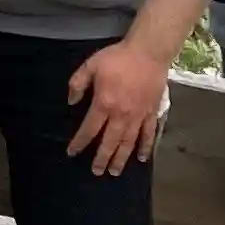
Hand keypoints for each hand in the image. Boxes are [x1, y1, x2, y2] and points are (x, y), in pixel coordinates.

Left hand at [65, 38, 169, 173]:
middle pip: (110, 142)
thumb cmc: (118, 58)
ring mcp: (139, 116)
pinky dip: (145, 147)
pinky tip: (142, 158)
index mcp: (104, 103)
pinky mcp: (152, 113)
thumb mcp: (90, 65)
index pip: (89, 129)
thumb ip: (78, 83)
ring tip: (115, 172)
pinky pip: (149, 134)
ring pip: (129, 143)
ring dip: (121, 159)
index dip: (80, 142)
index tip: (73, 153)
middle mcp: (121, 115)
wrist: (148, 52)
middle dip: (102, 158)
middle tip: (96, 172)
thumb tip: (71, 102)